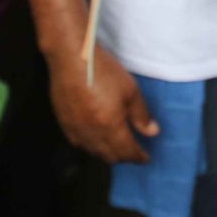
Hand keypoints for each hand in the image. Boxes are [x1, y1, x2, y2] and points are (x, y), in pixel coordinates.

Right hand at [49, 45, 160, 163]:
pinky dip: (91, 146)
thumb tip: (151, 132)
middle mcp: (91, 133)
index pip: (127, 152)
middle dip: (124, 157)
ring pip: (93, 152)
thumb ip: (141, 115)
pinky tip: (96, 138)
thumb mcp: (130, 90)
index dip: (138, 157)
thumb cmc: (103, 70)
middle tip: (133, 152)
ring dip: (107, 153)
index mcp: (110, 126)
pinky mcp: (64, 123)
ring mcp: (75, 130)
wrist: (72, 58)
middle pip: (110, 156)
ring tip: (117, 147)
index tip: (146, 158)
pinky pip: (79, 143)